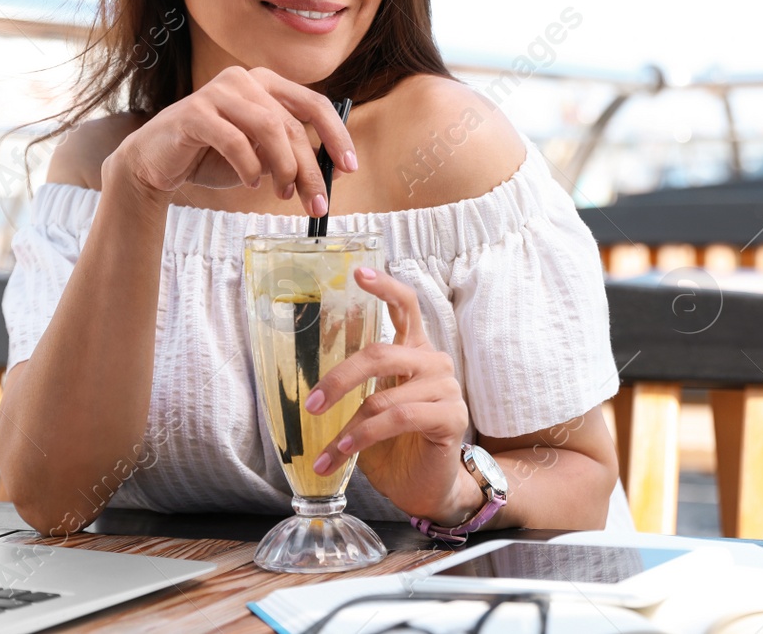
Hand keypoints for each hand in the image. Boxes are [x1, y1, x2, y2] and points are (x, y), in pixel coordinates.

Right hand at [105, 65, 355, 215]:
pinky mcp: (194, 112)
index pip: (314, 104)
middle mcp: (245, 79)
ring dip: (283, 168)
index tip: (349, 168)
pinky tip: (250, 183)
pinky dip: (249, 167)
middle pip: (293, 125)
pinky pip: (234, 140)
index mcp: (267, 84)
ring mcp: (218, 92)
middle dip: (310, 169)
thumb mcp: (261, 154)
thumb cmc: (214, 157)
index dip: (336, 136)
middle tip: (317, 203)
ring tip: (282, 194)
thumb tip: (332, 171)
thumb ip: (292, 153)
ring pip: (269, 129)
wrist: (155, 162)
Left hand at [305, 266, 473, 523]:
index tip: (358, 273)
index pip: (405, 306)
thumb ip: (355, 381)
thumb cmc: (394, 446)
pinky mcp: (451, 418)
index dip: (384, 287)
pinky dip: (364, 436)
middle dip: (339, 378)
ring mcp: (446, 389)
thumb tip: (316, 358)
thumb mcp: (369, 407)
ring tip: (324, 452)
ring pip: (384, 395)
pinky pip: (399, 419)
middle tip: (311, 405)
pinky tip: (345, 451)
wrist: (426, 488)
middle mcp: (433, 363)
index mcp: (414, 351)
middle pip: (381, 352)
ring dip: (347, 427)